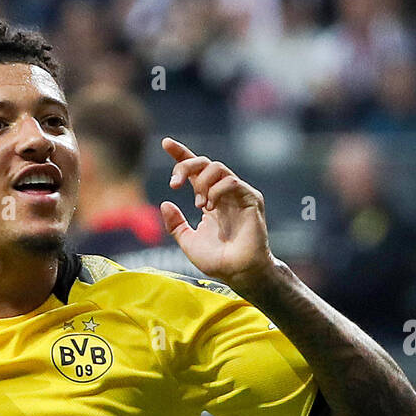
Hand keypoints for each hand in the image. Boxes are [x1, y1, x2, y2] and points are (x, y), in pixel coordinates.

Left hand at [160, 139, 273, 293]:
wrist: (238, 272)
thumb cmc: (217, 260)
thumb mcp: (188, 241)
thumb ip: (175, 224)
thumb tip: (164, 203)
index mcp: (209, 199)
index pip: (195, 170)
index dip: (181, 155)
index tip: (165, 143)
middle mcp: (223, 193)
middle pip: (204, 162)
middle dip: (185, 166)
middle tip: (174, 184)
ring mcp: (238, 194)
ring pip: (217, 167)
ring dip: (202, 182)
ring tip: (199, 205)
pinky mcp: (251, 198)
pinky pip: (231, 181)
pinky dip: (216, 191)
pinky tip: (210, 207)